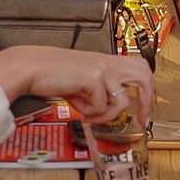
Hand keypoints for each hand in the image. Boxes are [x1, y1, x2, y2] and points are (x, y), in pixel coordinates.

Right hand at [0, 47, 155, 124]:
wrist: (32, 68)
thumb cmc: (51, 74)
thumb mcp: (80, 82)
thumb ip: (97, 92)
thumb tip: (106, 111)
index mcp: (106, 61)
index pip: (139, 68)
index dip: (148, 89)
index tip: (145, 109)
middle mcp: (107, 62)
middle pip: (144, 75)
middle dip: (146, 100)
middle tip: (141, 118)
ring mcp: (102, 69)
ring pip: (121, 101)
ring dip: (105, 115)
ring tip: (88, 115)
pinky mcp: (93, 77)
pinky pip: (101, 106)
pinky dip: (90, 113)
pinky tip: (77, 107)